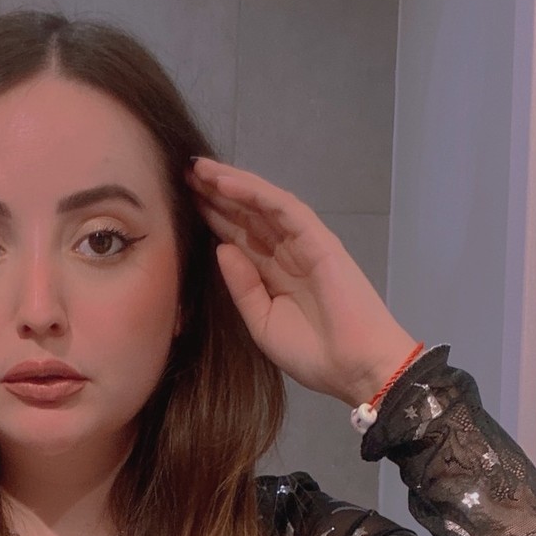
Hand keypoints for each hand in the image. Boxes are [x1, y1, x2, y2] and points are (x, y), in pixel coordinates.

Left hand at [186, 157, 416, 405]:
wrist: (354, 367)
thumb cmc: (312, 353)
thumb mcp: (261, 322)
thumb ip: (241, 287)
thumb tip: (221, 249)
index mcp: (272, 275)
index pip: (237, 237)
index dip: (211, 217)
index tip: (181, 202)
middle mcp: (286, 253)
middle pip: (246, 215)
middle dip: (215, 194)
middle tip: (183, 173)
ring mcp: (303, 243)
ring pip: (262, 204)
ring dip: (231, 184)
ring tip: (199, 168)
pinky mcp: (318, 239)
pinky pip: (283, 208)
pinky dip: (255, 193)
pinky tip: (226, 183)